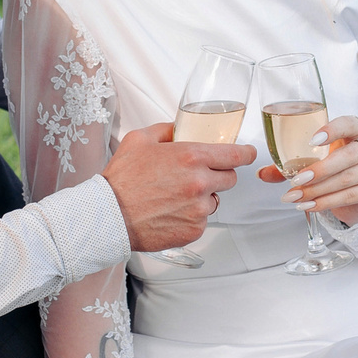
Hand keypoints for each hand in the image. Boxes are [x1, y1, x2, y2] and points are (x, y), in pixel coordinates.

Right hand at [102, 122, 256, 251]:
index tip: (248, 154)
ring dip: (203, 197)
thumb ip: (166, 129)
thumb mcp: (139, 140)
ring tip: (175, 196)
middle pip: (230, 178)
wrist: (109, 216)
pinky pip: (202, 220)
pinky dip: (191, 216)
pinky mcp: (194, 229)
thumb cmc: (121, 180)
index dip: (245, 154)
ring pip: (215, 200)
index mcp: (191, 157)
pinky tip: (170, 212)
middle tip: (197, 176)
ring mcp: (199, 209)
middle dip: (218, 175)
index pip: (235, 155)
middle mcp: (200, 183)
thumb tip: (179, 128)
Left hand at [259, 115, 357, 224]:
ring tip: (295, 197)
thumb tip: (261, 173)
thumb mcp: (316, 159)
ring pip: (347, 178)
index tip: (312, 140)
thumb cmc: (337, 166)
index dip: (333, 130)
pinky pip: (350, 196)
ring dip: (317, 190)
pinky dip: (326, 202)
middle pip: (349, 155)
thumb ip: (290, 164)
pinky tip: (308, 206)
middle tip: (295, 181)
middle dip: (319, 170)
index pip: (350, 123)